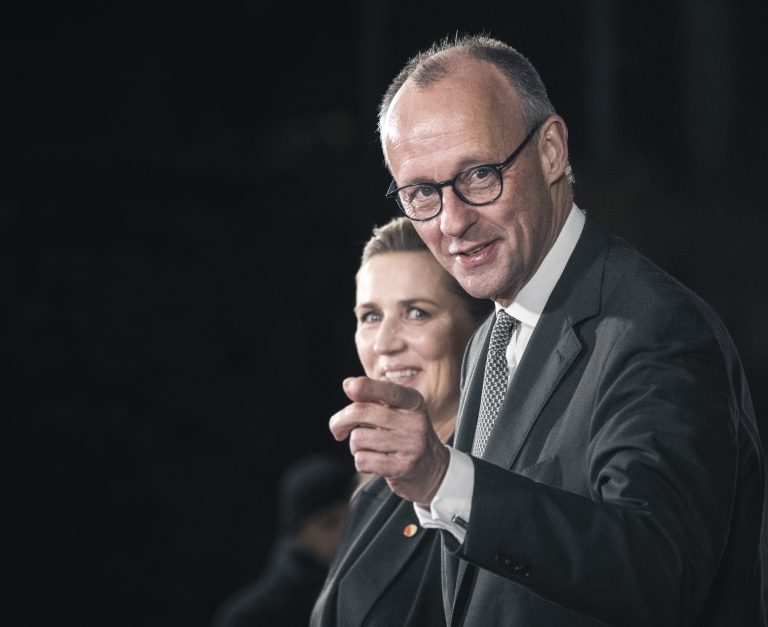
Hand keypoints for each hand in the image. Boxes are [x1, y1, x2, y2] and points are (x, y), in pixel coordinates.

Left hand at [329, 376, 449, 505]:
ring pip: (358, 438)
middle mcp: (414, 422)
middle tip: (337, 428)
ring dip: (355, 445)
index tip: (349, 388)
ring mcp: (410, 445)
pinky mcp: (402, 467)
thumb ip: (374, 398)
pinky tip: (374, 462)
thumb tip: (348, 384)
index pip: (387, 390)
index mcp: (413, 403)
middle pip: (361, 412)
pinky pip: (363, 460)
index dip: (364, 386)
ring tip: (369, 448)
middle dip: (341, 421)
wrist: (433, 470)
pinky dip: (361, 462)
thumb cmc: (406, 436)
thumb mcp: (399, 412)